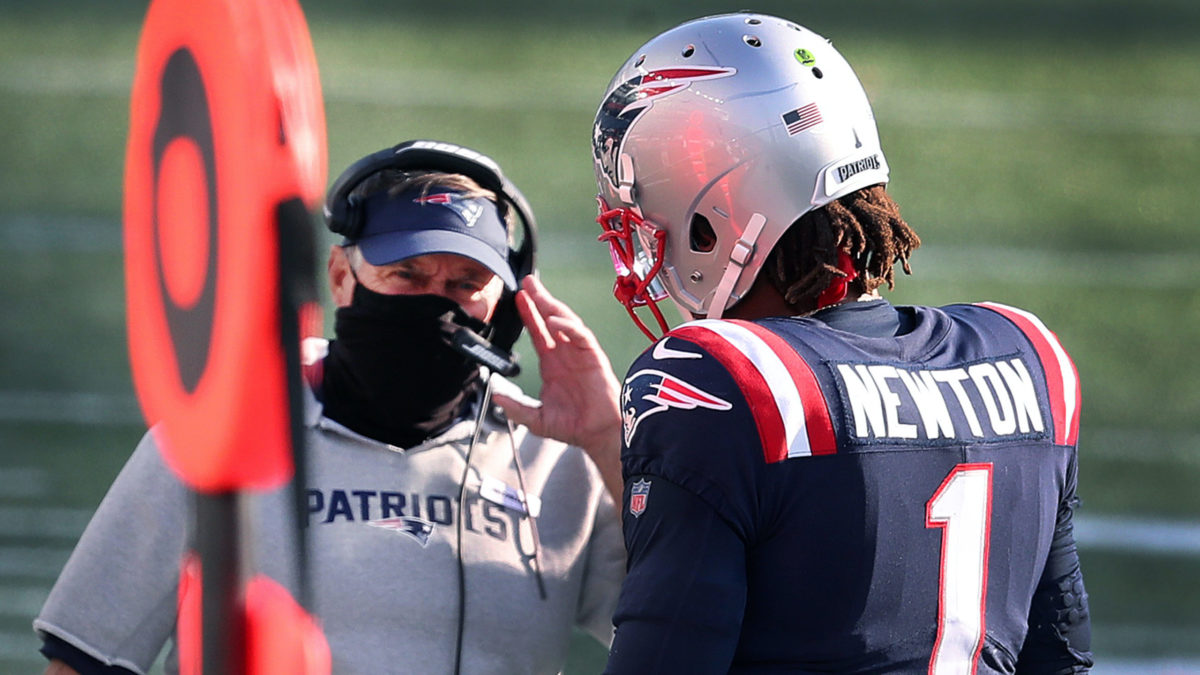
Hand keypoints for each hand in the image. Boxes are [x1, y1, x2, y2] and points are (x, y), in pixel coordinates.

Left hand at [493, 276, 622, 503]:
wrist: (597, 434)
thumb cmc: (573, 425)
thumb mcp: (536, 418)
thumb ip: (515, 407)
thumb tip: (495, 395)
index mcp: (552, 364)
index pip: (537, 333)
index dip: (528, 315)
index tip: (517, 298)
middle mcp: (565, 354)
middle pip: (550, 319)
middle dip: (539, 299)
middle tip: (527, 282)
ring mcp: (579, 353)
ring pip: (565, 322)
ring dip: (552, 306)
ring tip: (538, 294)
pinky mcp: (592, 356)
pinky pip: (580, 335)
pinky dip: (567, 326)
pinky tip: (553, 321)